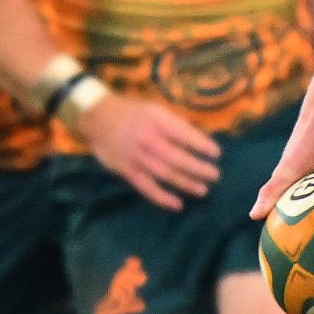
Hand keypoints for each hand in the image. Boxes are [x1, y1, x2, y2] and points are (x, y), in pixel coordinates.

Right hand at [79, 93, 219, 210]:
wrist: (97, 118)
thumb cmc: (131, 112)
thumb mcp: (154, 110)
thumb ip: (174, 125)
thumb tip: (198, 142)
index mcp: (157, 121)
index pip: (185, 135)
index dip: (202, 145)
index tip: (216, 153)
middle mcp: (149, 140)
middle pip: (178, 158)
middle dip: (199, 168)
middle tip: (215, 175)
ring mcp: (137, 158)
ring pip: (166, 174)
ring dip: (186, 183)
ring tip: (203, 190)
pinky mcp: (128, 172)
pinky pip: (147, 188)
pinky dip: (162, 198)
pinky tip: (177, 204)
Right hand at [251, 95, 313, 218]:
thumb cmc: (308, 140)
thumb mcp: (289, 170)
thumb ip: (273, 192)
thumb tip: (253, 217)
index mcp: (290, 178)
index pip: (283, 208)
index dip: (283, 226)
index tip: (288, 248)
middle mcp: (307, 175)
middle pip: (309, 204)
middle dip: (313, 222)